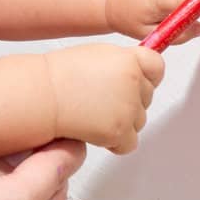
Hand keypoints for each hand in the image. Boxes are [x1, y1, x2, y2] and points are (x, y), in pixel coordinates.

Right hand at [43, 44, 163, 152]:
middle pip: (147, 97)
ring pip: (139, 121)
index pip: (157, 67)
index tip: (139, 81)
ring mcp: (128, 108)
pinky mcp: (119, 131)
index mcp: (128, 59)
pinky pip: (130, 144)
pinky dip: (115, 142)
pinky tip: (96, 130)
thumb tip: (139, 73)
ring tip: (94, 113)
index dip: (147, 76)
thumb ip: (123, 63)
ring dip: (122, 122)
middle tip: (103, 99)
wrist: (43, 95)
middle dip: (130, 101)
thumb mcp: (98, 55)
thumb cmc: (61, 76)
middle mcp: (133, 82)